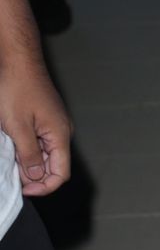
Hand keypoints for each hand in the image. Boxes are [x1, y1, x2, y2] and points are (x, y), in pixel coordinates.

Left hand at [0, 56, 71, 196]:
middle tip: (9, 170)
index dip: (43, 187)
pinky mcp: (43, 118)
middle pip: (52, 165)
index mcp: (60, 134)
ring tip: (8, 154)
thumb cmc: (17, 87)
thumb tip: (37, 176)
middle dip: (31, 174)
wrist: (16, 60)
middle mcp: (61, 130)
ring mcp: (52, 123)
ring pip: (43, 154)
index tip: (22, 189)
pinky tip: (10, 143)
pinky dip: (24, 148)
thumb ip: (29, 155)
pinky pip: (38, 141)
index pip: (60, 173)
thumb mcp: (18, 127)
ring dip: (26, 160)